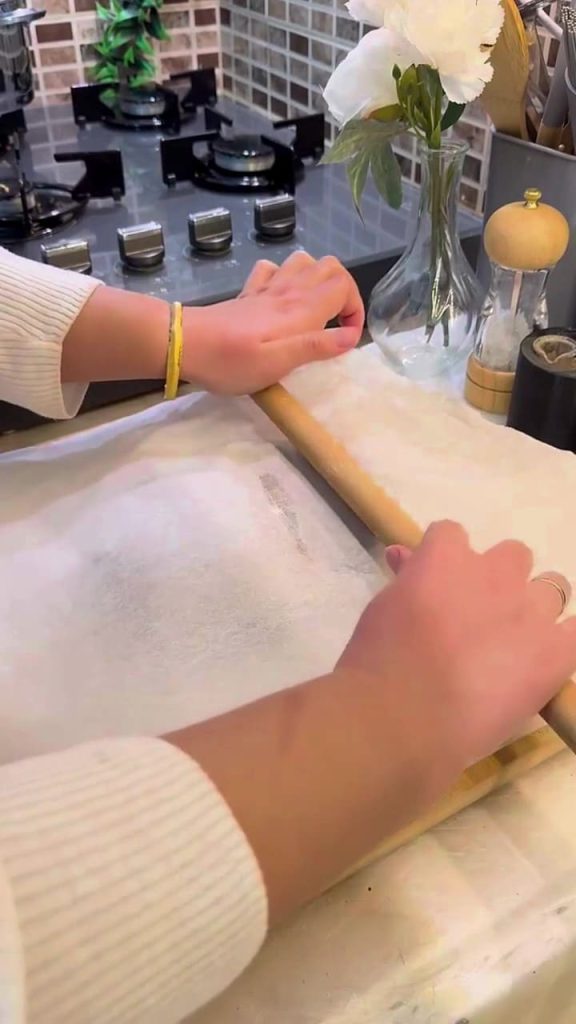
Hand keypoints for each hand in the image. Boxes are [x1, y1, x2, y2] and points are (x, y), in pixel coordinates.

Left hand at [181, 251, 363, 393]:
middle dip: (343, 289)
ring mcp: (266, 289)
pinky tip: (280, 297)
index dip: (354, 309)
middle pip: (330, 266)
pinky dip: (284, 277)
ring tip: (315, 309)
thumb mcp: (279, 363)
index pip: (343, 287)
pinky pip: (272, 270)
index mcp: (300, 309)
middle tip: (336, 321)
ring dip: (317, 279)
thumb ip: (316, 347)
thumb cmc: (233, 361)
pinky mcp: (248, 294)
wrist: (186, 344)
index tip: (346, 338)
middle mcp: (288, 291)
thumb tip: (350, 337)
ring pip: (303, 261)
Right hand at [338, 521, 575, 768]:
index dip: (445, 561)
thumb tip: (405, 556)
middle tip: (478, 617)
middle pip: (512, 555)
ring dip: (533, 609)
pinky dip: (564, 640)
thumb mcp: (383, 608)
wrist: (405, 717)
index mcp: (447, 557)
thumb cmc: (380, 663)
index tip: (437, 587)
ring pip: (553, 588)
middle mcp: (494, 574)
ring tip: (514, 645)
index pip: (452, 535)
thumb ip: (405, 578)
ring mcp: (530, 611)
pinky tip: (546, 658)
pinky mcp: (556, 652)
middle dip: (499, 579)